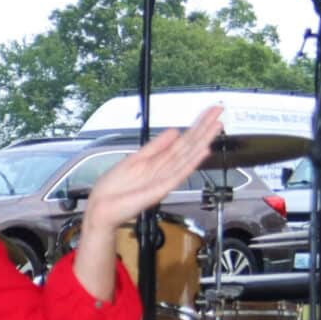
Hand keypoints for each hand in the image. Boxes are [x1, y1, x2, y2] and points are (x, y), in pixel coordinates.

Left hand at [82, 105, 223, 233]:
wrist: (102, 207)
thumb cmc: (114, 188)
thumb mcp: (135, 159)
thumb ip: (155, 146)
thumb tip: (174, 131)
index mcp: (159, 161)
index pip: (183, 140)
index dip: (196, 126)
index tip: (210, 112)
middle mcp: (165, 169)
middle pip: (189, 145)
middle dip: (204, 128)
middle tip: (219, 112)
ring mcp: (165, 179)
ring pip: (187, 156)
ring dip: (202, 141)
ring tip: (216, 126)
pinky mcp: (159, 189)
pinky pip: (178, 174)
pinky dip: (190, 163)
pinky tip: (202, 152)